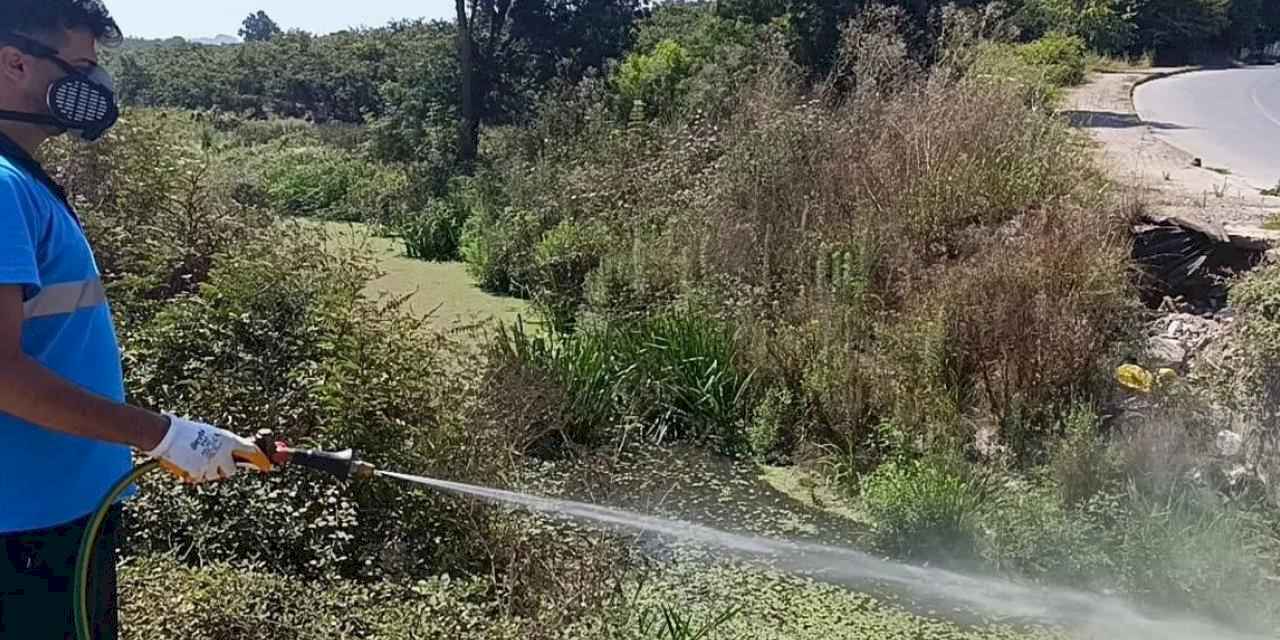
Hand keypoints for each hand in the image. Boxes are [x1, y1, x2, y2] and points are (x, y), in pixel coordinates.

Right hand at [146, 415, 272, 482]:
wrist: (166, 434)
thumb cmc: (188, 432)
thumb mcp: (212, 434)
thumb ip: (225, 445)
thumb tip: (238, 454)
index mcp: (228, 440)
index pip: (252, 451)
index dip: (261, 460)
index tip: (267, 467)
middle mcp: (223, 452)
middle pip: (231, 471)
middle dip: (224, 469)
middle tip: (215, 463)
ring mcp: (210, 464)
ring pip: (215, 476)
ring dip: (207, 471)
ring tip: (194, 458)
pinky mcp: (198, 472)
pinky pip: (199, 479)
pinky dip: (194, 474)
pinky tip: (185, 463)